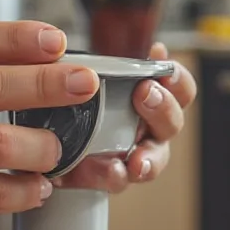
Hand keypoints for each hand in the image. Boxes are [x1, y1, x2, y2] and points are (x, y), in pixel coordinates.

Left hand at [53, 42, 196, 192]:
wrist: (48, 126)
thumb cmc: (85, 94)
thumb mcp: (99, 71)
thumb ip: (126, 63)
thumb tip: (158, 49)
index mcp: (155, 99)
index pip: (181, 89)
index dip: (178, 79)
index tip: (165, 69)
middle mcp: (151, 129)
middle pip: (172, 122)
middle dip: (162, 108)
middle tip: (144, 95)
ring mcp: (134, 156)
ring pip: (153, 161)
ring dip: (147, 160)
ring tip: (136, 162)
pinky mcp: (108, 176)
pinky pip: (116, 180)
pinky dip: (109, 176)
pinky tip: (101, 169)